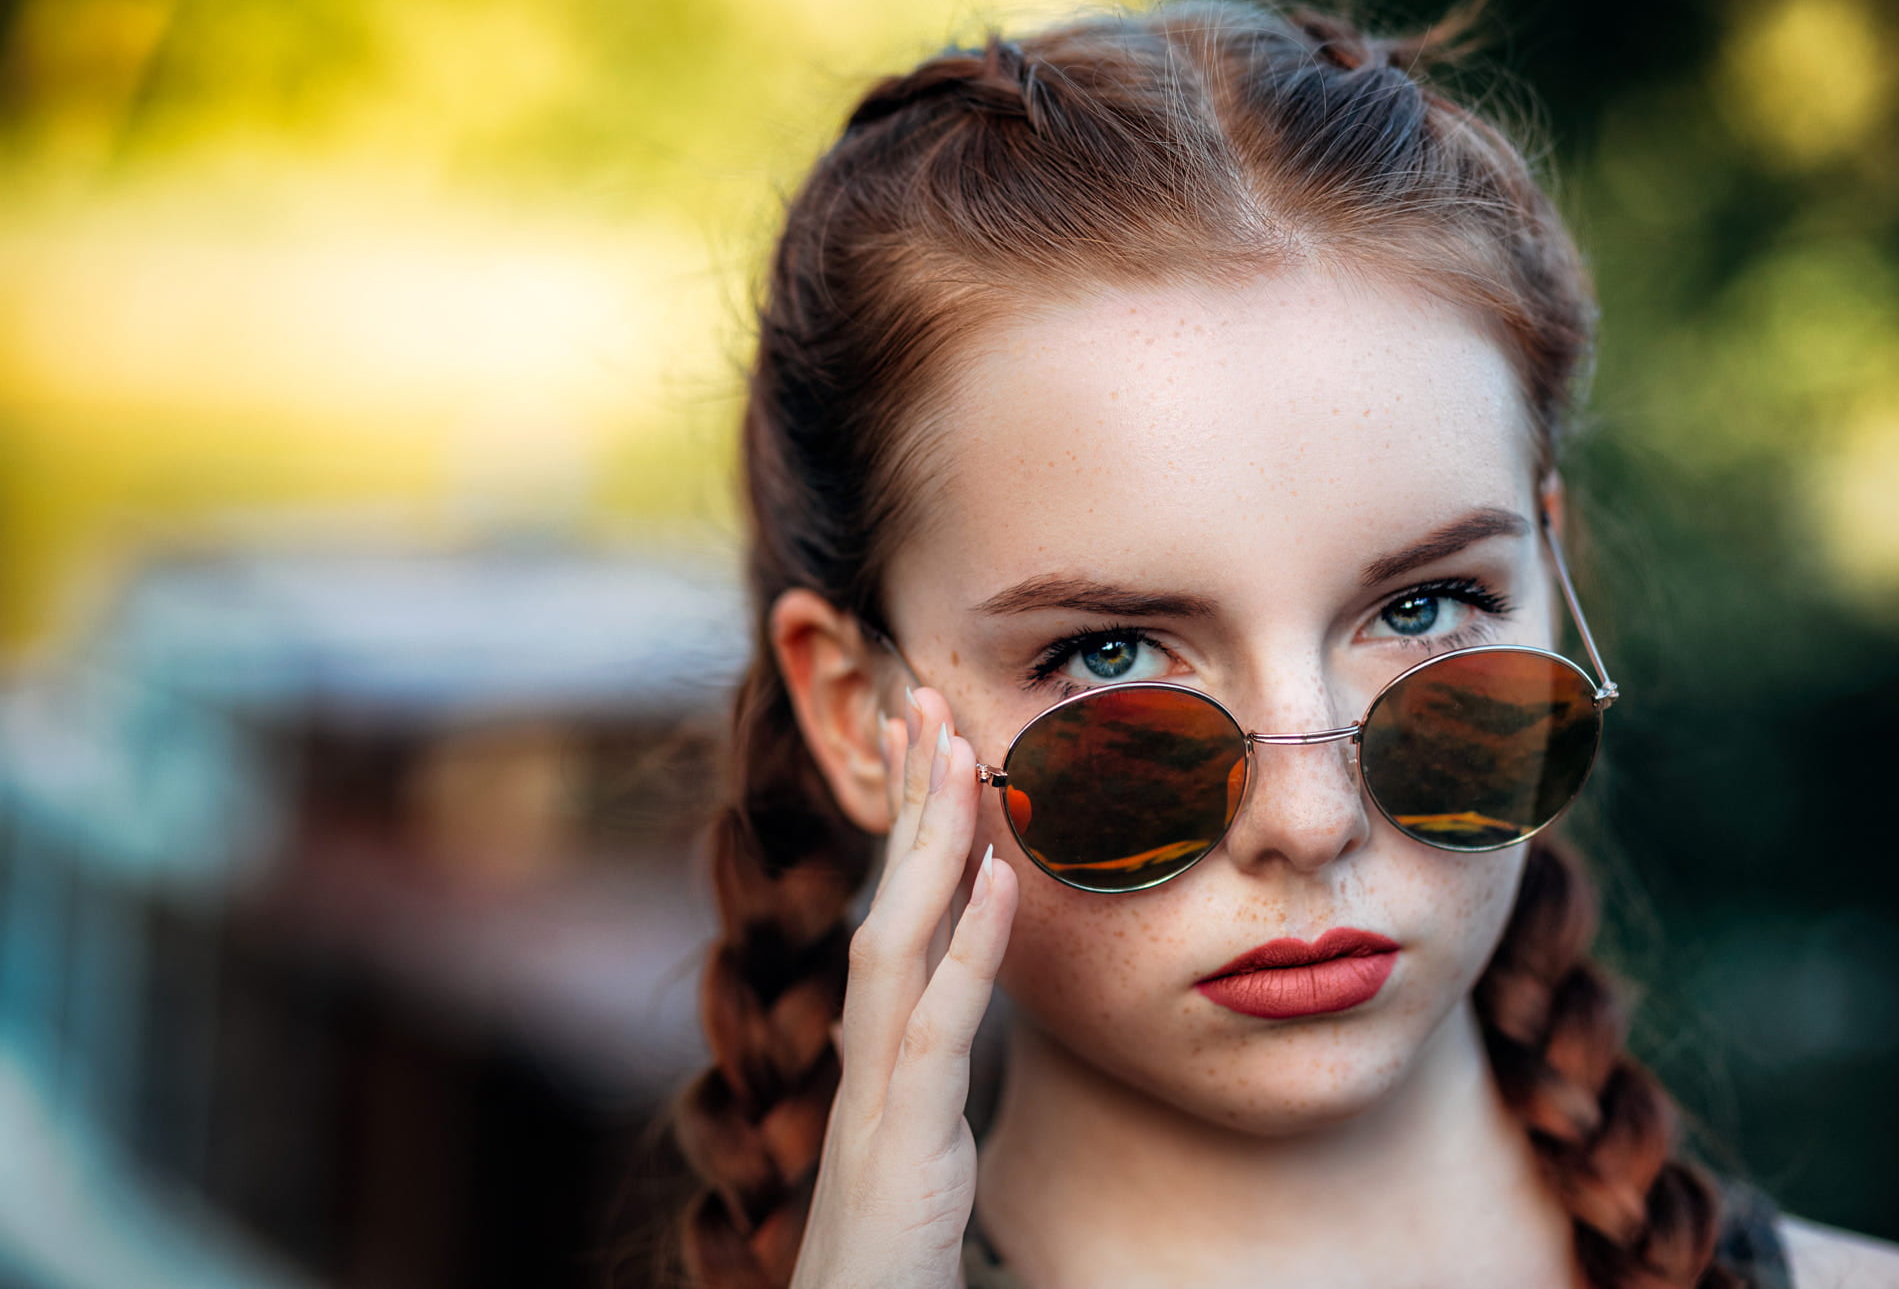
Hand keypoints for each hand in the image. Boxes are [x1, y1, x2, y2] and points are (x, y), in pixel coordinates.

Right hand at [789, 686, 1020, 1288]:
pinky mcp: (901, 1149)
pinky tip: (1004, 882)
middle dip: (910, 800)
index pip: (895, 915)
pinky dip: (969, 950)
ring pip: (897, 943)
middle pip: (885, 903)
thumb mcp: (919, 1151)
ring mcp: (875, 1098)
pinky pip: (937, 1031)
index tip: (934, 741)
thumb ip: (929, 1073)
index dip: (913, 827)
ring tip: (961, 751)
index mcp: (876, 1055)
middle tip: (928, 695)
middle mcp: (865, 1059)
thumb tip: (957, 1005)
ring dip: (931, 845)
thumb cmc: (887, 1262)